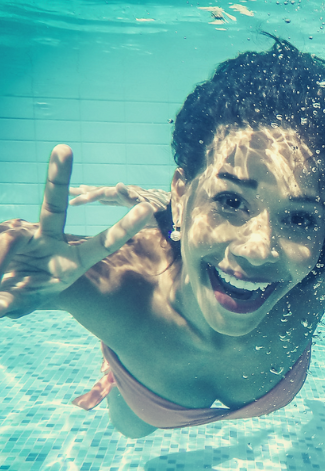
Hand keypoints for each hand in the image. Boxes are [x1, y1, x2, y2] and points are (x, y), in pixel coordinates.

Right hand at [0, 145, 154, 317]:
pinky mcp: (5, 232)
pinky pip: (2, 242)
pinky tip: (2, 280)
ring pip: (11, 238)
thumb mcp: (18, 304)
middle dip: (58, 176)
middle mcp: (49, 242)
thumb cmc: (15, 299)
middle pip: (54, 206)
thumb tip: (0, 303)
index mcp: (72, 263)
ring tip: (4, 284)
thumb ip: (11, 304)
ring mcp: (24, 234)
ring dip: (3, 259)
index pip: (103, 244)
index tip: (146, 208)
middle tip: (63, 148)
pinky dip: (0, 257)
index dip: (124, 228)